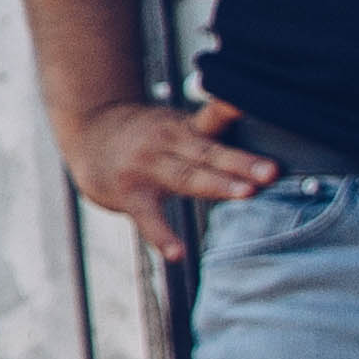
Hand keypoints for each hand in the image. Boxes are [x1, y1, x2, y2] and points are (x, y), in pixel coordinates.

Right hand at [63, 92, 270, 261]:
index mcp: (183, 127)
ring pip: (187, 177)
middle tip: (271, 170)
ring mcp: (147, 168)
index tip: (254, 105)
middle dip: (241, 162)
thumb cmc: (145, 135)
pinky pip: (149, 218)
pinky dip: (162, 236)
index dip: (233, 110)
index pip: (213, 116)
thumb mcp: (175, 124)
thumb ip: (213, 135)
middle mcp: (166, 143)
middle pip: (208, 152)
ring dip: (217, 185)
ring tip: (245, 193)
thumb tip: (266, 157)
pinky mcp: (130, 195)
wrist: (88, 134)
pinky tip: (177, 253)